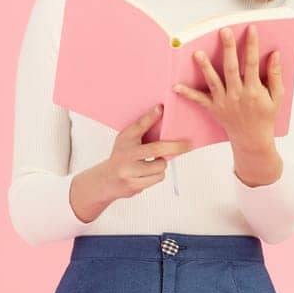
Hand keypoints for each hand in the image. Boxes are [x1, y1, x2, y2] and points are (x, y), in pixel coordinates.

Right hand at [69, 103, 191, 222]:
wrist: (105, 180)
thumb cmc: (122, 156)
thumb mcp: (126, 140)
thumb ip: (141, 129)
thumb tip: (161, 112)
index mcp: (124, 139)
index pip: (138, 126)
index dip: (150, 116)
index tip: (161, 108)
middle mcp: (126, 154)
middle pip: (156, 149)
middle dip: (176, 147)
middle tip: (188, 144)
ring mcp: (129, 171)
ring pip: (160, 166)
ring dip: (161, 164)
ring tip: (152, 163)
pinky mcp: (133, 184)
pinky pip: (157, 178)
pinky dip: (157, 175)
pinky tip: (147, 174)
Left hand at [172, 25, 282, 154]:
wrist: (253, 140)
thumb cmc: (265, 116)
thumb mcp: (277, 97)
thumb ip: (275, 75)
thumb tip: (275, 54)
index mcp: (254, 91)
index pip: (252, 63)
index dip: (252, 45)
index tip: (250, 28)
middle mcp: (237, 95)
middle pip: (231, 68)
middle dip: (228, 49)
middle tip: (224, 31)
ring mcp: (224, 102)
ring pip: (213, 81)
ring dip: (205, 67)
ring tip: (198, 53)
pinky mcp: (214, 108)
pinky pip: (199, 100)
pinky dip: (188, 94)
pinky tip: (176, 86)